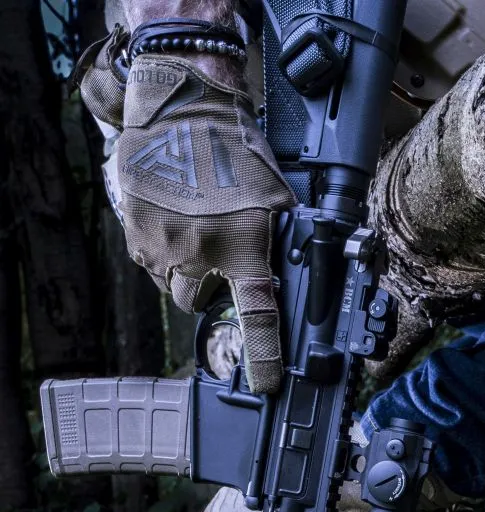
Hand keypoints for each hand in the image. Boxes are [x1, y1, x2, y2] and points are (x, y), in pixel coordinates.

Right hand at [81, 45, 293, 393]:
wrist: (182, 107)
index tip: (264, 387)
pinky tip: (173, 219)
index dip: (262, 358)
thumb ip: (283, 241)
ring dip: (184, 270)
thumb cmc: (235, 148)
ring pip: (172, 283)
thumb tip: (305, 278)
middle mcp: (198, 257)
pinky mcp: (135, 232)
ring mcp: (161, 247)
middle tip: (215, 259)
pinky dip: (162, 250)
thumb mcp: (276, 198)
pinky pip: (149, 261)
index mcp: (241, 250)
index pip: (258, 318)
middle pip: (199, 303)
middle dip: (207, 290)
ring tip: (195, 230)